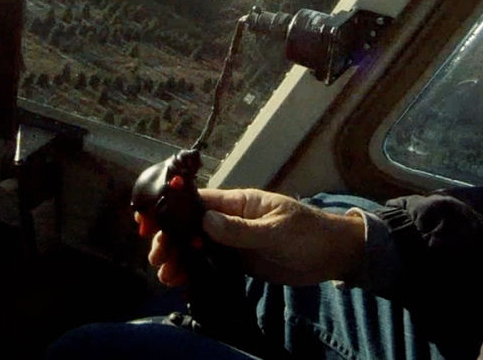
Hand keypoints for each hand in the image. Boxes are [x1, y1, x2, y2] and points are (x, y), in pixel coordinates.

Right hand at [142, 188, 365, 286]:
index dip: (172, 208)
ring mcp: (234, 242)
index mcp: (239, 203)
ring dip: (179, 258)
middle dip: (171, 239)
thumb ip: (241, 230)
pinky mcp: (239, 262)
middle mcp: (231, 220)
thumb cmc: (308, 232)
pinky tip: (180, 282)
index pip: (199, 200)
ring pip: (197, 248)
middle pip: (191, 227)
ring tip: (166, 275)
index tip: (150, 221)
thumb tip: (205, 222)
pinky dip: (194, 272)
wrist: (333, 255)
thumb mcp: (275, 230)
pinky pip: (210, 265)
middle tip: (157, 257)